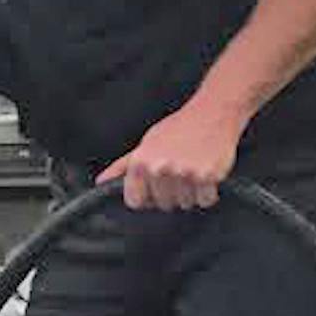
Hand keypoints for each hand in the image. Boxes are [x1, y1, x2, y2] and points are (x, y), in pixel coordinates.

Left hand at [96, 98, 245, 211]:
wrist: (214, 112)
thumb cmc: (179, 127)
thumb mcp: (146, 143)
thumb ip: (123, 166)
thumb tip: (101, 182)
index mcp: (141, 162)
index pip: (135, 201)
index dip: (146, 196)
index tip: (155, 187)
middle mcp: (159, 168)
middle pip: (162, 204)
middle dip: (171, 193)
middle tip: (180, 171)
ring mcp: (183, 173)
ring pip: (184, 204)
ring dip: (191, 193)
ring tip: (194, 169)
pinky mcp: (207, 176)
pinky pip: (205, 201)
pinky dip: (209, 193)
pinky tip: (207, 174)